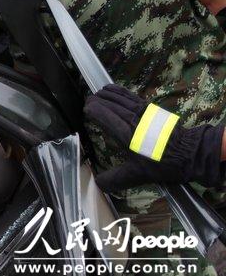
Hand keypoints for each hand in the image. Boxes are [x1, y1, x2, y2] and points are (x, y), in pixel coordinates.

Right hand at [84, 85, 223, 192]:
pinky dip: (116, 91)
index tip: (85, 113)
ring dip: (104, 95)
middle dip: (94, 101)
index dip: (90, 110)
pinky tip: (111, 91)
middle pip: (106, 102)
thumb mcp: (137, 175)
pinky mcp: (148, 107)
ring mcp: (140, 110)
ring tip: (96, 97)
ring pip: (116, 95)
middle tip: (88, 107)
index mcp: (125, 133)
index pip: (101, 113)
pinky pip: (127, 94)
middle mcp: (131, 118)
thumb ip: (115, 179)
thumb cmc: (162, 164)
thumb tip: (97, 184)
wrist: (189, 153)